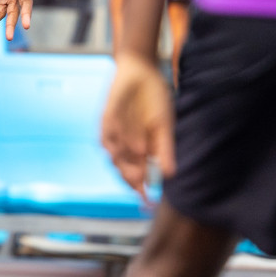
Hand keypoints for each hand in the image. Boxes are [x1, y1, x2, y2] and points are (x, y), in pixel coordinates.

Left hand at [101, 54, 174, 199]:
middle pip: (124, 171)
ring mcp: (113, 135)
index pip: (136, 178)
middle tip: (143, 184)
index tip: (148, 204)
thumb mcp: (164, 126)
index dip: (141, 192)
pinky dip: (122, 144)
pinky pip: (110, 138)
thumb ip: (164, 150)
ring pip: (117, 157)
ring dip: (129, 159)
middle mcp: (123, 147)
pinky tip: (138, 146)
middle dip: (133, 179)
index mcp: (139, 152)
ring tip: (146, 154)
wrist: (141, 73)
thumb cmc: (155, 100)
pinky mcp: (105, 122)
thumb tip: (170, 174)